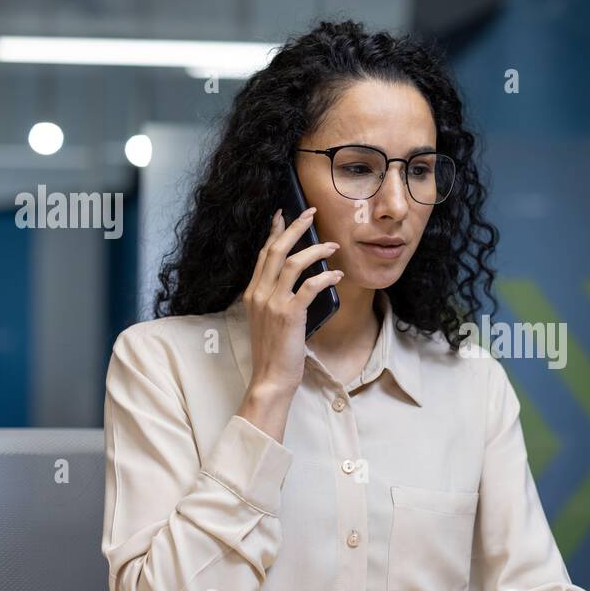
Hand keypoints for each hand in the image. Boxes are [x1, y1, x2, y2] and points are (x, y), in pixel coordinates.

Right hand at [237, 207, 341, 440]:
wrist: (271, 377)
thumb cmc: (274, 352)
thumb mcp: (268, 320)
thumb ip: (277, 299)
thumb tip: (299, 283)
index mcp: (252, 293)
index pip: (263, 254)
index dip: (275, 232)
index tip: (283, 215)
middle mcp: (259, 293)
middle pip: (276, 249)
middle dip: (295, 227)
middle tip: (311, 213)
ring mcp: (272, 303)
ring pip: (292, 262)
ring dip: (315, 249)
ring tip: (333, 245)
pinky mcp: (289, 314)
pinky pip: (309, 286)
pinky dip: (325, 277)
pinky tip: (337, 274)